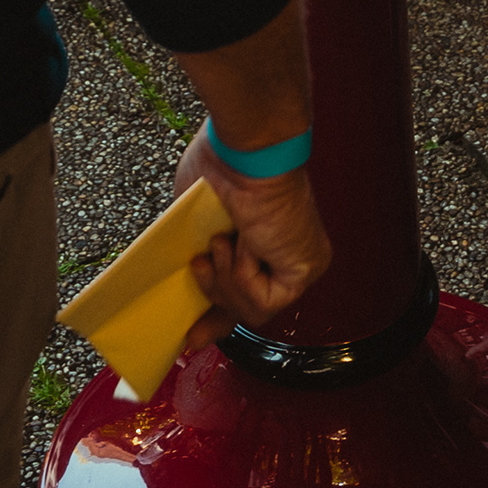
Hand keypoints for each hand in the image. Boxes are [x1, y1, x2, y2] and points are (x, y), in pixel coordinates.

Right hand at [173, 123, 331, 345]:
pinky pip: (263, 302)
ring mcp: (301, 265)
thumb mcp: (195, 218)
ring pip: (253, 311)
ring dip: (224, 282)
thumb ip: (195, 250)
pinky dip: (242, 275)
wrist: (246, 149)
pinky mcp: (304, 271)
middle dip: (217, 315)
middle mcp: (290, 254)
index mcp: (267, 237)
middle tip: (192, 316)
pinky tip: (245, 240)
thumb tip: (183, 277)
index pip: (247, 290)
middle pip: (250, 308)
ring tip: (218, 243)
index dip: (218, 315)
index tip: (191, 338)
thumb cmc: (221, 165)